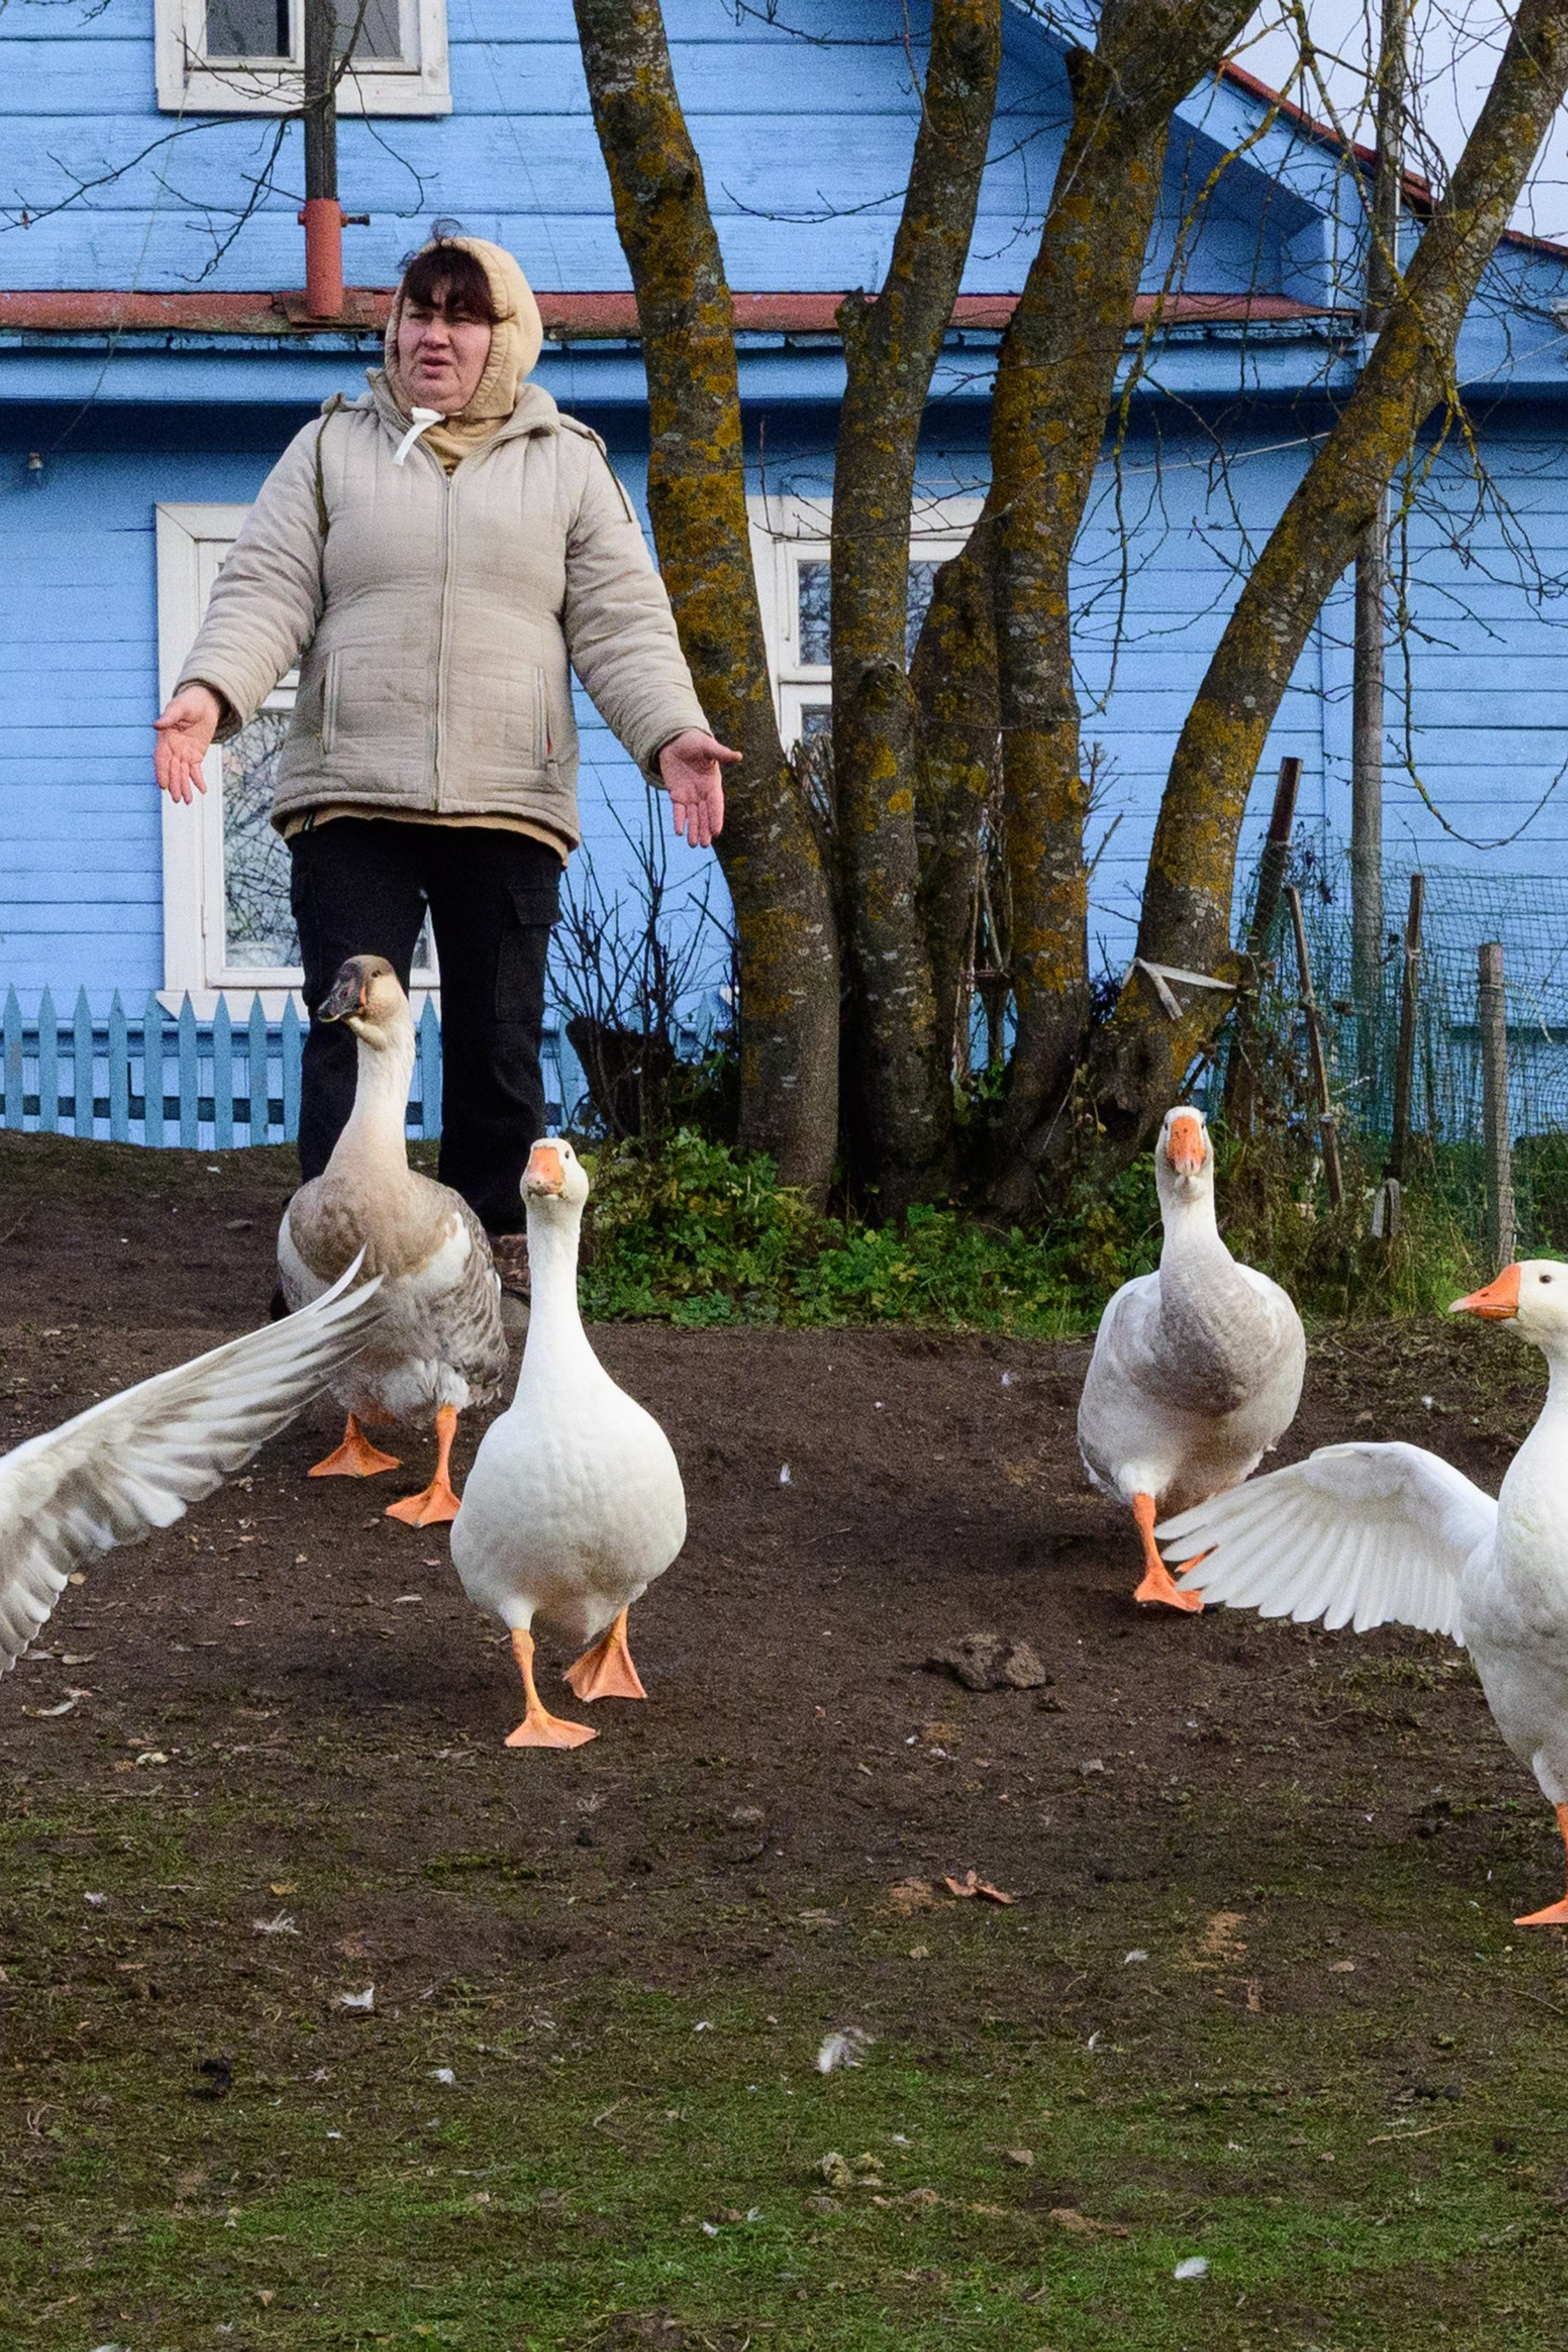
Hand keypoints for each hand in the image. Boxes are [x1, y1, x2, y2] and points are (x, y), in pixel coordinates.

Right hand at [153, 684, 222, 802]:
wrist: (204, 703)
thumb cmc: (189, 702)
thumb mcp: (180, 707)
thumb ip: (170, 717)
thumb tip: (157, 725)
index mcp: (165, 738)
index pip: (162, 758)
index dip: (162, 772)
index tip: (163, 785)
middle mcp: (173, 748)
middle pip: (173, 769)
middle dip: (174, 784)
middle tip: (176, 799)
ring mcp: (184, 753)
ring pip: (183, 773)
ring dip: (184, 787)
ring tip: (187, 801)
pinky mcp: (195, 755)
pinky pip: (196, 771)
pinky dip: (198, 780)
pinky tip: (202, 790)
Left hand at [658, 728, 738, 848]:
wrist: (675, 741)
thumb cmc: (694, 742)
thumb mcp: (707, 747)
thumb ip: (721, 753)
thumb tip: (738, 756)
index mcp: (713, 784)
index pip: (715, 804)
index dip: (716, 817)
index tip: (716, 831)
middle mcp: (702, 793)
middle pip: (705, 815)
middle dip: (704, 829)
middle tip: (704, 845)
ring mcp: (689, 795)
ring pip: (693, 816)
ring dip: (693, 830)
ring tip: (693, 844)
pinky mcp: (677, 794)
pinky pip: (678, 811)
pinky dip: (679, 820)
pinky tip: (678, 832)